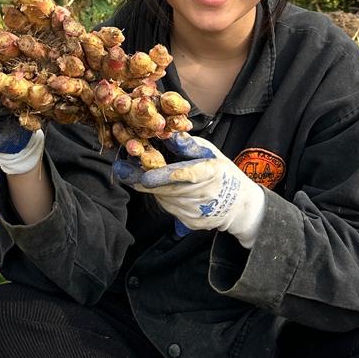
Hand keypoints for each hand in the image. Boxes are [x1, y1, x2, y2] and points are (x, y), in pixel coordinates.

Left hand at [114, 132, 265, 245]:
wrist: (239, 206)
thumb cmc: (222, 172)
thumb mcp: (210, 153)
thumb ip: (188, 145)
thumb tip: (168, 133)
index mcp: (211, 173)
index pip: (186, 175)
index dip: (165, 176)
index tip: (145, 176)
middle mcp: (204, 196)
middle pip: (167, 190)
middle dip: (141, 180)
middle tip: (120, 168)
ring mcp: (197, 213)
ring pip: (164, 199)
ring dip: (150, 187)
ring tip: (136, 173)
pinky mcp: (190, 224)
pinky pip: (169, 208)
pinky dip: (161, 196)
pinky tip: (159, 187)